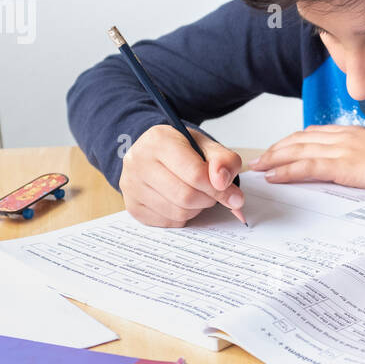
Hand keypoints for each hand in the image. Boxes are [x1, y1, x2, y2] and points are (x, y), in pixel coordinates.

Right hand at [119, 125, 244, 226]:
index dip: (219, 189)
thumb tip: (224, 184)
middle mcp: (138, 162)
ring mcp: (131, 185)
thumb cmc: (181, 149)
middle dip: (208, 199)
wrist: (153, 153)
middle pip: (186, 196)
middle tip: (212, 193)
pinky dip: (181, 217)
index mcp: (158, 140)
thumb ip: (224, 161)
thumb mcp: (206, 146)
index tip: (233, 194)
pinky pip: (167, 222)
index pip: (195, 174)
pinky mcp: (132, 205)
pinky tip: (180, 201)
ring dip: (196, 209)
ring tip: (196, 194)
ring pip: (178, 212)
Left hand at [250, 124, 364, 190]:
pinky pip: (306, 167)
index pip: (311, 134)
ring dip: (273, 159)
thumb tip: (347, 163)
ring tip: (259, 168)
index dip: (290, 141)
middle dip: (275, 150)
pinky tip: (273, 176)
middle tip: (259, 159)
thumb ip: (358, 152)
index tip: (276, 149)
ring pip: (297, 152)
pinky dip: (286, 171)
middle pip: (298, 140)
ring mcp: (339, 150)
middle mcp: (339, 137)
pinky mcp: (340, 165)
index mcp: (348, 132)